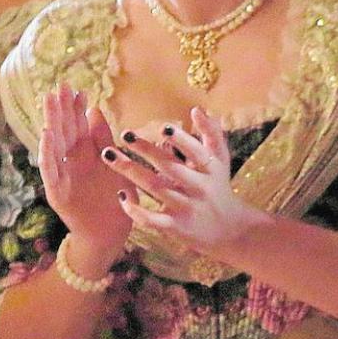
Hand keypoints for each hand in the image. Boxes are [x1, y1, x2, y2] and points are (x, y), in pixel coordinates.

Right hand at [38, 85, 131, 261]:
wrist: (109, 233)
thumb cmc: (113, 198)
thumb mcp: (113, 164)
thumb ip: (103, 138)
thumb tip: (95, 109)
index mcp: (85, 155)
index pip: (78, 126)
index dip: (76, 108)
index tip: (76, 88)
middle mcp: (71, 163)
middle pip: (64, 131)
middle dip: (61, 109)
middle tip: (59, 87)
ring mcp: (63, 176)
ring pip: (54, 146)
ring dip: (51, 124)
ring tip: (49, 103)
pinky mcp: (57, 192)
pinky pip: (51, 170)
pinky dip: (48, 153)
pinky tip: (47, 135)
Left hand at [109, 107, 265, 263]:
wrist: (228, 229)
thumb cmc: (219, 186)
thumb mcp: (221, 160)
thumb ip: (211, 134)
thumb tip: (197, 109)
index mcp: (211, 168)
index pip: (196, 151)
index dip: (182, 140)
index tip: (163, 128)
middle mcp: (200, 187)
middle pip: (170, 167)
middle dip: (146, 150)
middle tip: (125, 134)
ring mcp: (187, 207)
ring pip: (156, 188)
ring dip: (131, 171)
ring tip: (109, 155)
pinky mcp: (176, 227)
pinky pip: (152, 220)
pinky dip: (136, 210)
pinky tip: (121, 195)